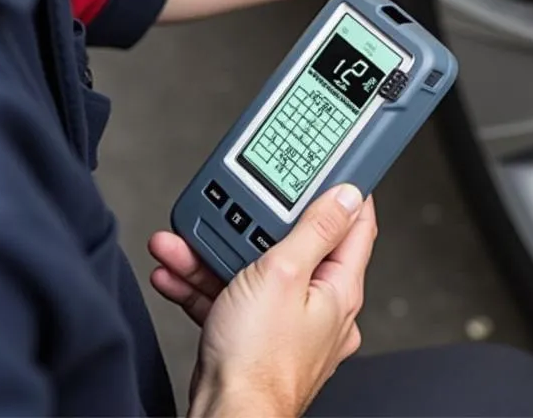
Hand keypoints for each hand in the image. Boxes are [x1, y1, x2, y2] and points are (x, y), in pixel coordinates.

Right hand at [153, 186, 376, 417]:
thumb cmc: (258, 361)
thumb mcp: (285, 274)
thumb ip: (315, 230)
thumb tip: (347, 196)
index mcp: (339, 289)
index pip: (356, 226)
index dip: (345, 194)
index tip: (331, 171)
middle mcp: (320, 308)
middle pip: (295, 246)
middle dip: (255, 225)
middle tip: (234, 209)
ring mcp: (286, 326)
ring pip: (255, 274)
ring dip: (216, 254)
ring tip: (185, 241)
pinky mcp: (254, 342)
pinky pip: (232, 300)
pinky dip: (205, 286)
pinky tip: (177, 272)